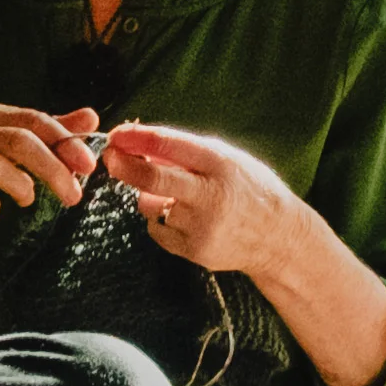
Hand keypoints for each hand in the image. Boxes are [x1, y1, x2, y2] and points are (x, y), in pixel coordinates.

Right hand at [0, 104, 99, 227]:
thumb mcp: (8, 136)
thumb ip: (50, 130)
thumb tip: (93, 119)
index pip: (36, 121)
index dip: (65, 141)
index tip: (89, 165)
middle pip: (20, 142)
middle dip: (51, 168)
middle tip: (74, 195)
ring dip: (19, 184)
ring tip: (28, 199)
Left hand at [100, 123, 315, 277]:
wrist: (277, 237)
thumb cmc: (248, 188)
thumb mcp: (226, 159)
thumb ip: (185, 152)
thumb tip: (137, 142)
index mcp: (220, 165)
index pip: (170, 146)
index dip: (137, 139)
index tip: (116, 134)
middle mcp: (211, 196)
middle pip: (153, 180)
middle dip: (125, 166)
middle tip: (109, 157)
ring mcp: (202, 227)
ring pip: (151, 206)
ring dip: (150, 196)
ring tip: (176, 196)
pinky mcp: (194, 251)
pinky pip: (158, 230)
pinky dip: (161, 219)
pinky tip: (185, 217)